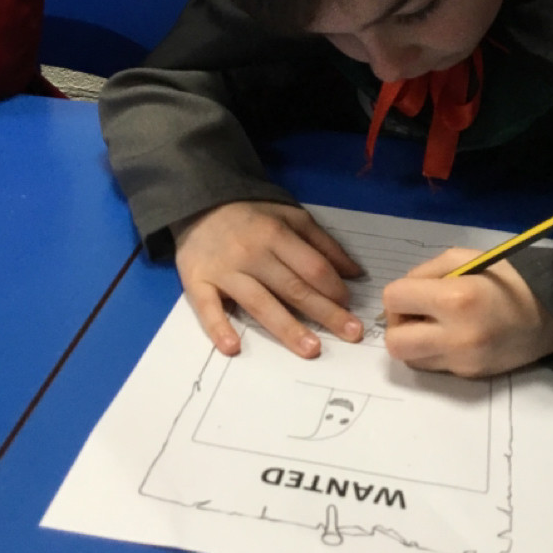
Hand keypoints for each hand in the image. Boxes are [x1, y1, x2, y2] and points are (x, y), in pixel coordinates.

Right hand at [171, 201, 363, 357]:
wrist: (199, 203)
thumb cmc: (253, 215)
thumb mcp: (292, 216)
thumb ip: (323, 243)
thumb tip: (355, 273)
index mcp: (277, 235)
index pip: (312, 267)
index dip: (334, 288)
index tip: (350, 306)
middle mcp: (253, 254)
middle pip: (293, 289)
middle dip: (325, 313)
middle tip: (351, 335)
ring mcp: (224, 270)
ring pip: (260, 303)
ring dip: (286, 328)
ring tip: (311, 349)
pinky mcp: (198, 282)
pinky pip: (207, 308)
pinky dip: (219, 328)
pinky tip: (234, 348)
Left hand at [381, 248, 552, 377]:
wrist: (552, 314)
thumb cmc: (507, 278)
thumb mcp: (466, 258)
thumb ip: (427, 273)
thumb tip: (401, 295)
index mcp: (455, 300)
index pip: (394, 300)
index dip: (400, 293)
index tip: (417, 291)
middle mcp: (456, 337)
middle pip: (395, 343)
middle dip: (398, 325)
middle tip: (418, 314)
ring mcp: (463, 362)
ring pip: (410, 359)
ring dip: (414, 341)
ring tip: (435, 325)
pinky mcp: (470, 376)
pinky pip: (433, 366)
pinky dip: (433, 351)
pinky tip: (453, 336)